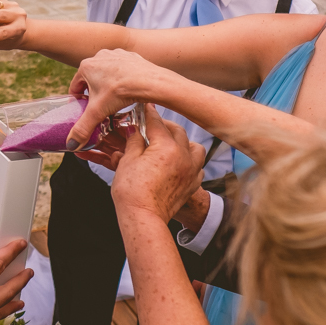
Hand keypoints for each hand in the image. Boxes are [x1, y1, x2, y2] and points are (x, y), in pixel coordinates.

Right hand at [66, 49, 162, 150]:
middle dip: (94, 93)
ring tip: (114, 99)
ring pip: (106, 73)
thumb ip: (82, 129)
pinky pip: (121, 69)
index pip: (75, 86)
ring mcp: (115, 54)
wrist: (150, 81)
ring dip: (108, 84)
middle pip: (91, 79)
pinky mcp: (130, 55)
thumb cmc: (122, 92)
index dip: (78, 100)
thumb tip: (71, 145)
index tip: (84, 109)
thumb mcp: (98, 112)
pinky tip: (127, 89)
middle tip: (100, 107)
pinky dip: (122, 78)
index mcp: (86, 66)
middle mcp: (99, 56)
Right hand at [111, 109, 204, 224]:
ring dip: (184, 142)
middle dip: (165, 125)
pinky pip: (198, 166)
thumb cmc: (132, 191)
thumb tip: (135, 131)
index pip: (157, 123)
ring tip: (171, 143)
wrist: (144, 218)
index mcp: (167, 147)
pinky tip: (179, 162)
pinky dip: (190, 160)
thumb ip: (134, 142)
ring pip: (195, 147)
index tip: (145, 106)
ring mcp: (191, 170)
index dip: (148, 113)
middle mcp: (183, 156)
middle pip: (177, 131)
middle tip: (153, 125)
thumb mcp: (127, 161)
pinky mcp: (192, 184)